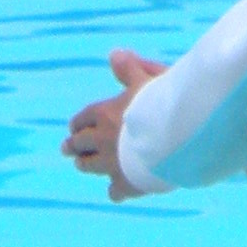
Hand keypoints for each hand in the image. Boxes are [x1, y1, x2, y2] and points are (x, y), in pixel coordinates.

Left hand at [64, 50, 165, 198]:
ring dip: (85, 165)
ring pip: (89, 167)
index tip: (75, 127)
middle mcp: (102, 139)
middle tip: (68, 148)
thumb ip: (130, 69)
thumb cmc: (164, 106)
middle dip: (73, 146)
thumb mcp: (148, 80)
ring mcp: (112, 163)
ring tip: (83, 166)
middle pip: (79, 144)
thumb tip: (114, 53)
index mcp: (104, 114)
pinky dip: (115, 191)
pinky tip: (116, 192)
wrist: (178, 139)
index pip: (83, 119)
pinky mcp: (127, 183)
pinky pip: (114, 191)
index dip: (79, 123)